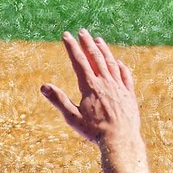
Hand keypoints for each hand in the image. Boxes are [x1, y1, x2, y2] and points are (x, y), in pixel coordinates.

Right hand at [40, 29, 141, 148]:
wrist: (121, 140)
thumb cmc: (94, 131)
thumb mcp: (72, 118)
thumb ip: (58, 100)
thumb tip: (43, 87)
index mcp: (90, 87)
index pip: (79, 62)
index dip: (72, 47)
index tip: (66, 36)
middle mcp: (106, 83)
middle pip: (96, 58)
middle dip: (87, 43)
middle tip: (82, 31)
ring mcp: (119, 88)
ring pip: (111, 64)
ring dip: (104, 51)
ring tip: (98, 40)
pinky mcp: (129, 95)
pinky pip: (125, 76)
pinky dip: (121, 67)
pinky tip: (119, 62)